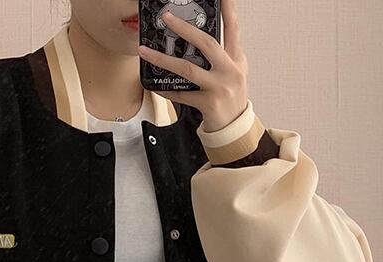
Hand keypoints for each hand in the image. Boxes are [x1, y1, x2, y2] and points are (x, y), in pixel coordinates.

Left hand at [138, 0, 248, 132]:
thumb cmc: (230, 98)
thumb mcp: (234, 73)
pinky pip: (182, 95)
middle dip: (185, 29)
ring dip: (163, 59)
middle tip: (167, 18)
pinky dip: (167, 91)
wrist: (234, 128)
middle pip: (207, 43)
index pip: (233, 29)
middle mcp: (230, 71)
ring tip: (146, 52)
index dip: (228, 10)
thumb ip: (223, 56)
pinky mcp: (209, 103)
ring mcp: (220, 87)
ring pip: (188, 69)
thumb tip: (200, 39)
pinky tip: (156, 86)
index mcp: (236, 60)